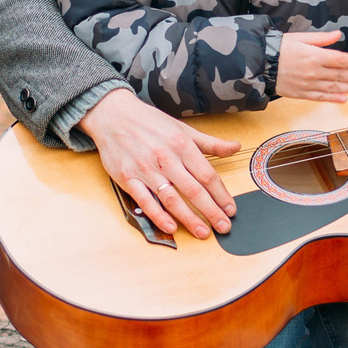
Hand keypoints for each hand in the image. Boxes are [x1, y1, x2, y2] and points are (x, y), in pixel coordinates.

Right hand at [81, 87, 239, 239]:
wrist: (113, 115)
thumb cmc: (149, 122)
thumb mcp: (182, 128)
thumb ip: (210, 142)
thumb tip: (235, 147)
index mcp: (181, 144)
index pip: (207, 175)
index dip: (221, 195)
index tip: (231, 209)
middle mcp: (165, 158)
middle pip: (193, 190)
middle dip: (211, 211)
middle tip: (224, 227)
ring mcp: (146, 169)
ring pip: (172, 198)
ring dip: (189, 218)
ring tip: (203, 232)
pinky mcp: (127, 178)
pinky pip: (145, 201)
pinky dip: (159, 216)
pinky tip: (171, 228)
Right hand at [276, 29, 347, 102]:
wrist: (260, 63)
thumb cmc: (280, 48)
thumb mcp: (300, 38)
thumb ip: (321, 38)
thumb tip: (338, 34)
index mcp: (315, 55)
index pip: (341, 59)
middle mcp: (314, 71)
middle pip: (340, 75)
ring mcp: (308, 84)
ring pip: (333, 87)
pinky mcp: (301, 93)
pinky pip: (320, 97)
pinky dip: (332, 98)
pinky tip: (343, 99)